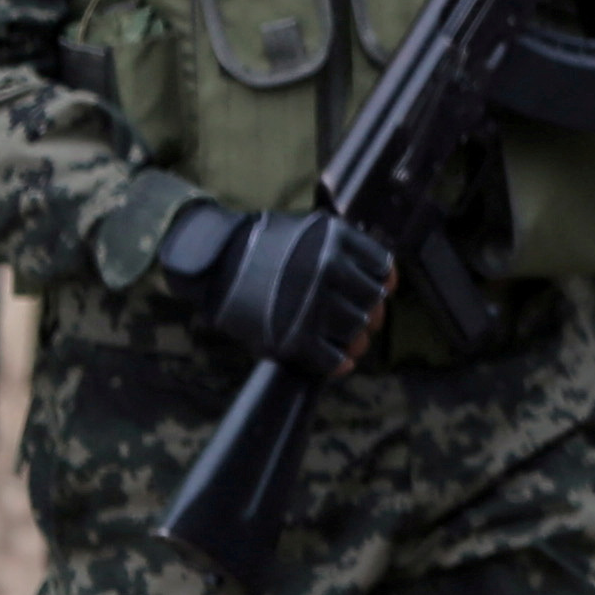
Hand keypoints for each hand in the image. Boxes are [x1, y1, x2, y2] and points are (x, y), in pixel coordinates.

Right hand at [161, 202, 396, 379]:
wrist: (211, 261)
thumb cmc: (259, 245)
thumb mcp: (306, 231)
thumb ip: (342, 249)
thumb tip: (383, 281)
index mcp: (335, 239)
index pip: (381, 268)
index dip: (381, 283)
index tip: (378, 291)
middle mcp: (329, 267)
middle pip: (371, 302)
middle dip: (368, 313)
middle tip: (358, 320)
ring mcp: (311, 302)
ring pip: (354, 329)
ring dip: (353, 339)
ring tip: (346, 341)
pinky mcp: (293, 335)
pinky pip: (331, 358)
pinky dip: (337, 363)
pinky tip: (338, 361)